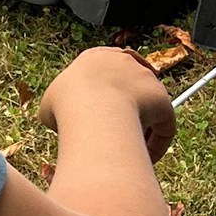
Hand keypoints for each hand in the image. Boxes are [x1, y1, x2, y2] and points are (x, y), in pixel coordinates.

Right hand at [37, 47, 176, 163]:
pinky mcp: (163, 98)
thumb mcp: (51, 102)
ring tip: (128, 153)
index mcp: (96, 57)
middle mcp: (124, 61)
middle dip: (124, 114)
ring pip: (148, 108)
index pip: (105, 73)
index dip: (103, 97)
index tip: (98, 118)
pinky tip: (144, 159)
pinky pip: (163, 125)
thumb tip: (67, 123)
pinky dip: (157, 144)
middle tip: (114, 138)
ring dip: (141, 131)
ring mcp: (146, 77)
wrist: (91, 109)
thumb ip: (63, 106)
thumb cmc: (66, 106)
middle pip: (128, 89)